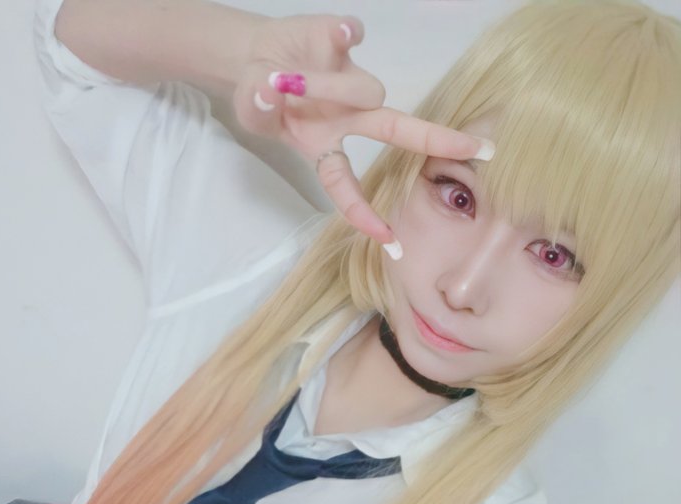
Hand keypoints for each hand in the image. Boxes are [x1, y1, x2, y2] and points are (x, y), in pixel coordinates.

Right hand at [232, 14, 492, 246]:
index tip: (391, 241)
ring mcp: (349, 79)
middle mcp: (348, 118)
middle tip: (479, 149)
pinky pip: (351, 35)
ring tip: (283, 80)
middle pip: (397, 130)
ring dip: (327, 87)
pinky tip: (335, 36)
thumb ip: (259, 105)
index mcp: (326, 148)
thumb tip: (270, 89)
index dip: (365, 215)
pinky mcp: (340, 40)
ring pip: (364, 88)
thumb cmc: (260, 97)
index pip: (347, 188)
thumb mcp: (252, 109)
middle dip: (435, 139)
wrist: (253, 56)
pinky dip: (344, 35)